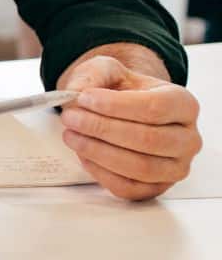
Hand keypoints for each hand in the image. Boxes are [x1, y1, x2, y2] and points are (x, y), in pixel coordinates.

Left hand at [57, 52, 201, 200]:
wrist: (122, 111)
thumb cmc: (120, 91)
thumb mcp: (108, 70)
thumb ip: (94, 75)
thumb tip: (76, 93)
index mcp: (184, 105)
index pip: (155, 108)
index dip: (115, 106)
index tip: (83, 98)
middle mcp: (188, 139)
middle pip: (148, 139)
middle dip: (102, 129)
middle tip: (70, 117)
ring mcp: (176, 167)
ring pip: (140, 167)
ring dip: (99, 152)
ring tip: (71, 135)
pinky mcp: (156, 188)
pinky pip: (129, 188)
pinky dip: (101, 173)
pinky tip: (83, 154)